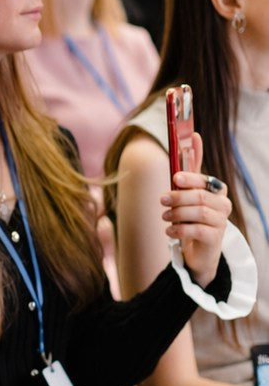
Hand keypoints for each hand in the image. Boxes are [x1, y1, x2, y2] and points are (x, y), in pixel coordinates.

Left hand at [161, 133, 230, 287]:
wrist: (198, 249)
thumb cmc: (192, 216)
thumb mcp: (189, 191)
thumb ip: (191, 168)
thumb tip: (194, 136)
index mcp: (217, 190)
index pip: (205, 181)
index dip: (191, 178)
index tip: (175, 178)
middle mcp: (223, 205)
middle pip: (200, 197)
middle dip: (178, 196)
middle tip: (162, 199)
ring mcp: (221, 222)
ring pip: (198, 213)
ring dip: (177, 213)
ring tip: (164, 216)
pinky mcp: (215, 239)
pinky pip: (197, 230)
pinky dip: (179, 230)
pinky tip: (169, 231)